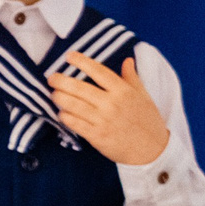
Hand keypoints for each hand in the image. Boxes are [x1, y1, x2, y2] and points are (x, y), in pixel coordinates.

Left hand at [49, 53, 171, 166]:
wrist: (152, 150)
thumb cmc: (148, 121)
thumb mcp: (144, 96)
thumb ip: (132, 78)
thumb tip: (127, 60)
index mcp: (124, 92)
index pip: (99, 71)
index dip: (82, 62)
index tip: (70, 56)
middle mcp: (112, 104)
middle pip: (79, 88)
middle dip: (61, 81)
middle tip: (52, 78)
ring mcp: (102, 120)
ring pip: (72, 105)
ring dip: (59, 98)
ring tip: (55, 94)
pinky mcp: (96, 135)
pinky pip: (73, 122)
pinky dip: (64, 116)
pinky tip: (62, 112)